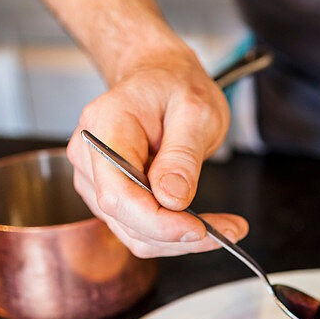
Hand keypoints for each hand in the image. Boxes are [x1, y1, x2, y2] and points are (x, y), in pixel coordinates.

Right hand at [66, 44, 248, 256]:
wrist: (159, 78)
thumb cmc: (175, 86)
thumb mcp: (195, 109)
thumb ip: (182, 155)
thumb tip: (171, 199)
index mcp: (104, 127)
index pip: (118, 194)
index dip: (158, 222)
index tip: (200, 229)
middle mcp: (90, 158)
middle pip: (127, 219)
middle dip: (180, 235)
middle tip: (230, 230)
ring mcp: (96, 181)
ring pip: (136, 233)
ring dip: (181, 240)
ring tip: (225, 227)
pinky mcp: (112, 196)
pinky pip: (141, 229)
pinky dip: (174, 234)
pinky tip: (204, 224)